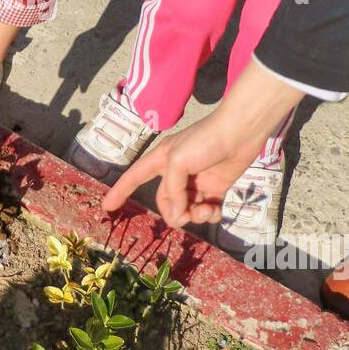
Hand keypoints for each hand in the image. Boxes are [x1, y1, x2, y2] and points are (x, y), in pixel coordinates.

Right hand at [103, 61, 302, 224]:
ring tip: (206, 209)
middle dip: (174, 212)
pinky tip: (216, 210)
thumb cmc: (204, 141)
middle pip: (166, 202)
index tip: (108, 207)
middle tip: (185, 216)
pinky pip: (206, 210)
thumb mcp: (177, 161)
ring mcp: (196, 182)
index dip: (121, 191)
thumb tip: (178, 213)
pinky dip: (210, 215)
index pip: (135, 177)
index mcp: (161, 160)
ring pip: (186, 209)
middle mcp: (176, 173)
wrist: (240, 133)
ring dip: (195, 215)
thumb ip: (171, 189)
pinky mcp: (215, 188)